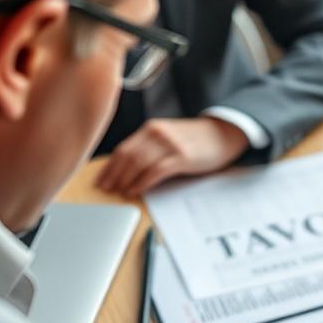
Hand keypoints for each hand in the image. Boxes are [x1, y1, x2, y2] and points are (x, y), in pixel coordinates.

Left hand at [96, 116, 248, 196]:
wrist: (223, 135)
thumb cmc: (195, 141)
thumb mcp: (169, 139)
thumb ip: (150, 149)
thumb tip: (128, 170)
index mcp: (151, 129)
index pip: (123, 149)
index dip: (109, 166)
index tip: (99, 180)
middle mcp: (157, 133)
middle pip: (127, 156)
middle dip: (113, 175)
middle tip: (105, 189)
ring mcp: (170, 145)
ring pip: (138, 164)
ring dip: (125, 180)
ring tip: (118, 192)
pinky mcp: (182, 157)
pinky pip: (155, 171)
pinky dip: (142, 182)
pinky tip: (135, 190)